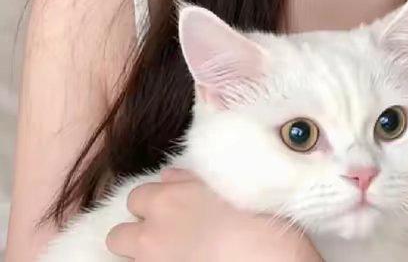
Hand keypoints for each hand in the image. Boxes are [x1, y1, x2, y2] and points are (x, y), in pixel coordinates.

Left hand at [105, 167, 320, 260]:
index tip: (171, 208)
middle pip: (118, 235)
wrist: (266, 259)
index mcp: (165, 200)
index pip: (136, 197)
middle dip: (136, 233)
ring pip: (128, 260)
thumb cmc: (253, 217)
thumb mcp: (226, 187)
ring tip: (172, 253)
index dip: (152, 202)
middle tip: (165, 236)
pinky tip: (181, 261)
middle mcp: (150, 235)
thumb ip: (189, 181)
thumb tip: (167, 177)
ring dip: (142, 255)